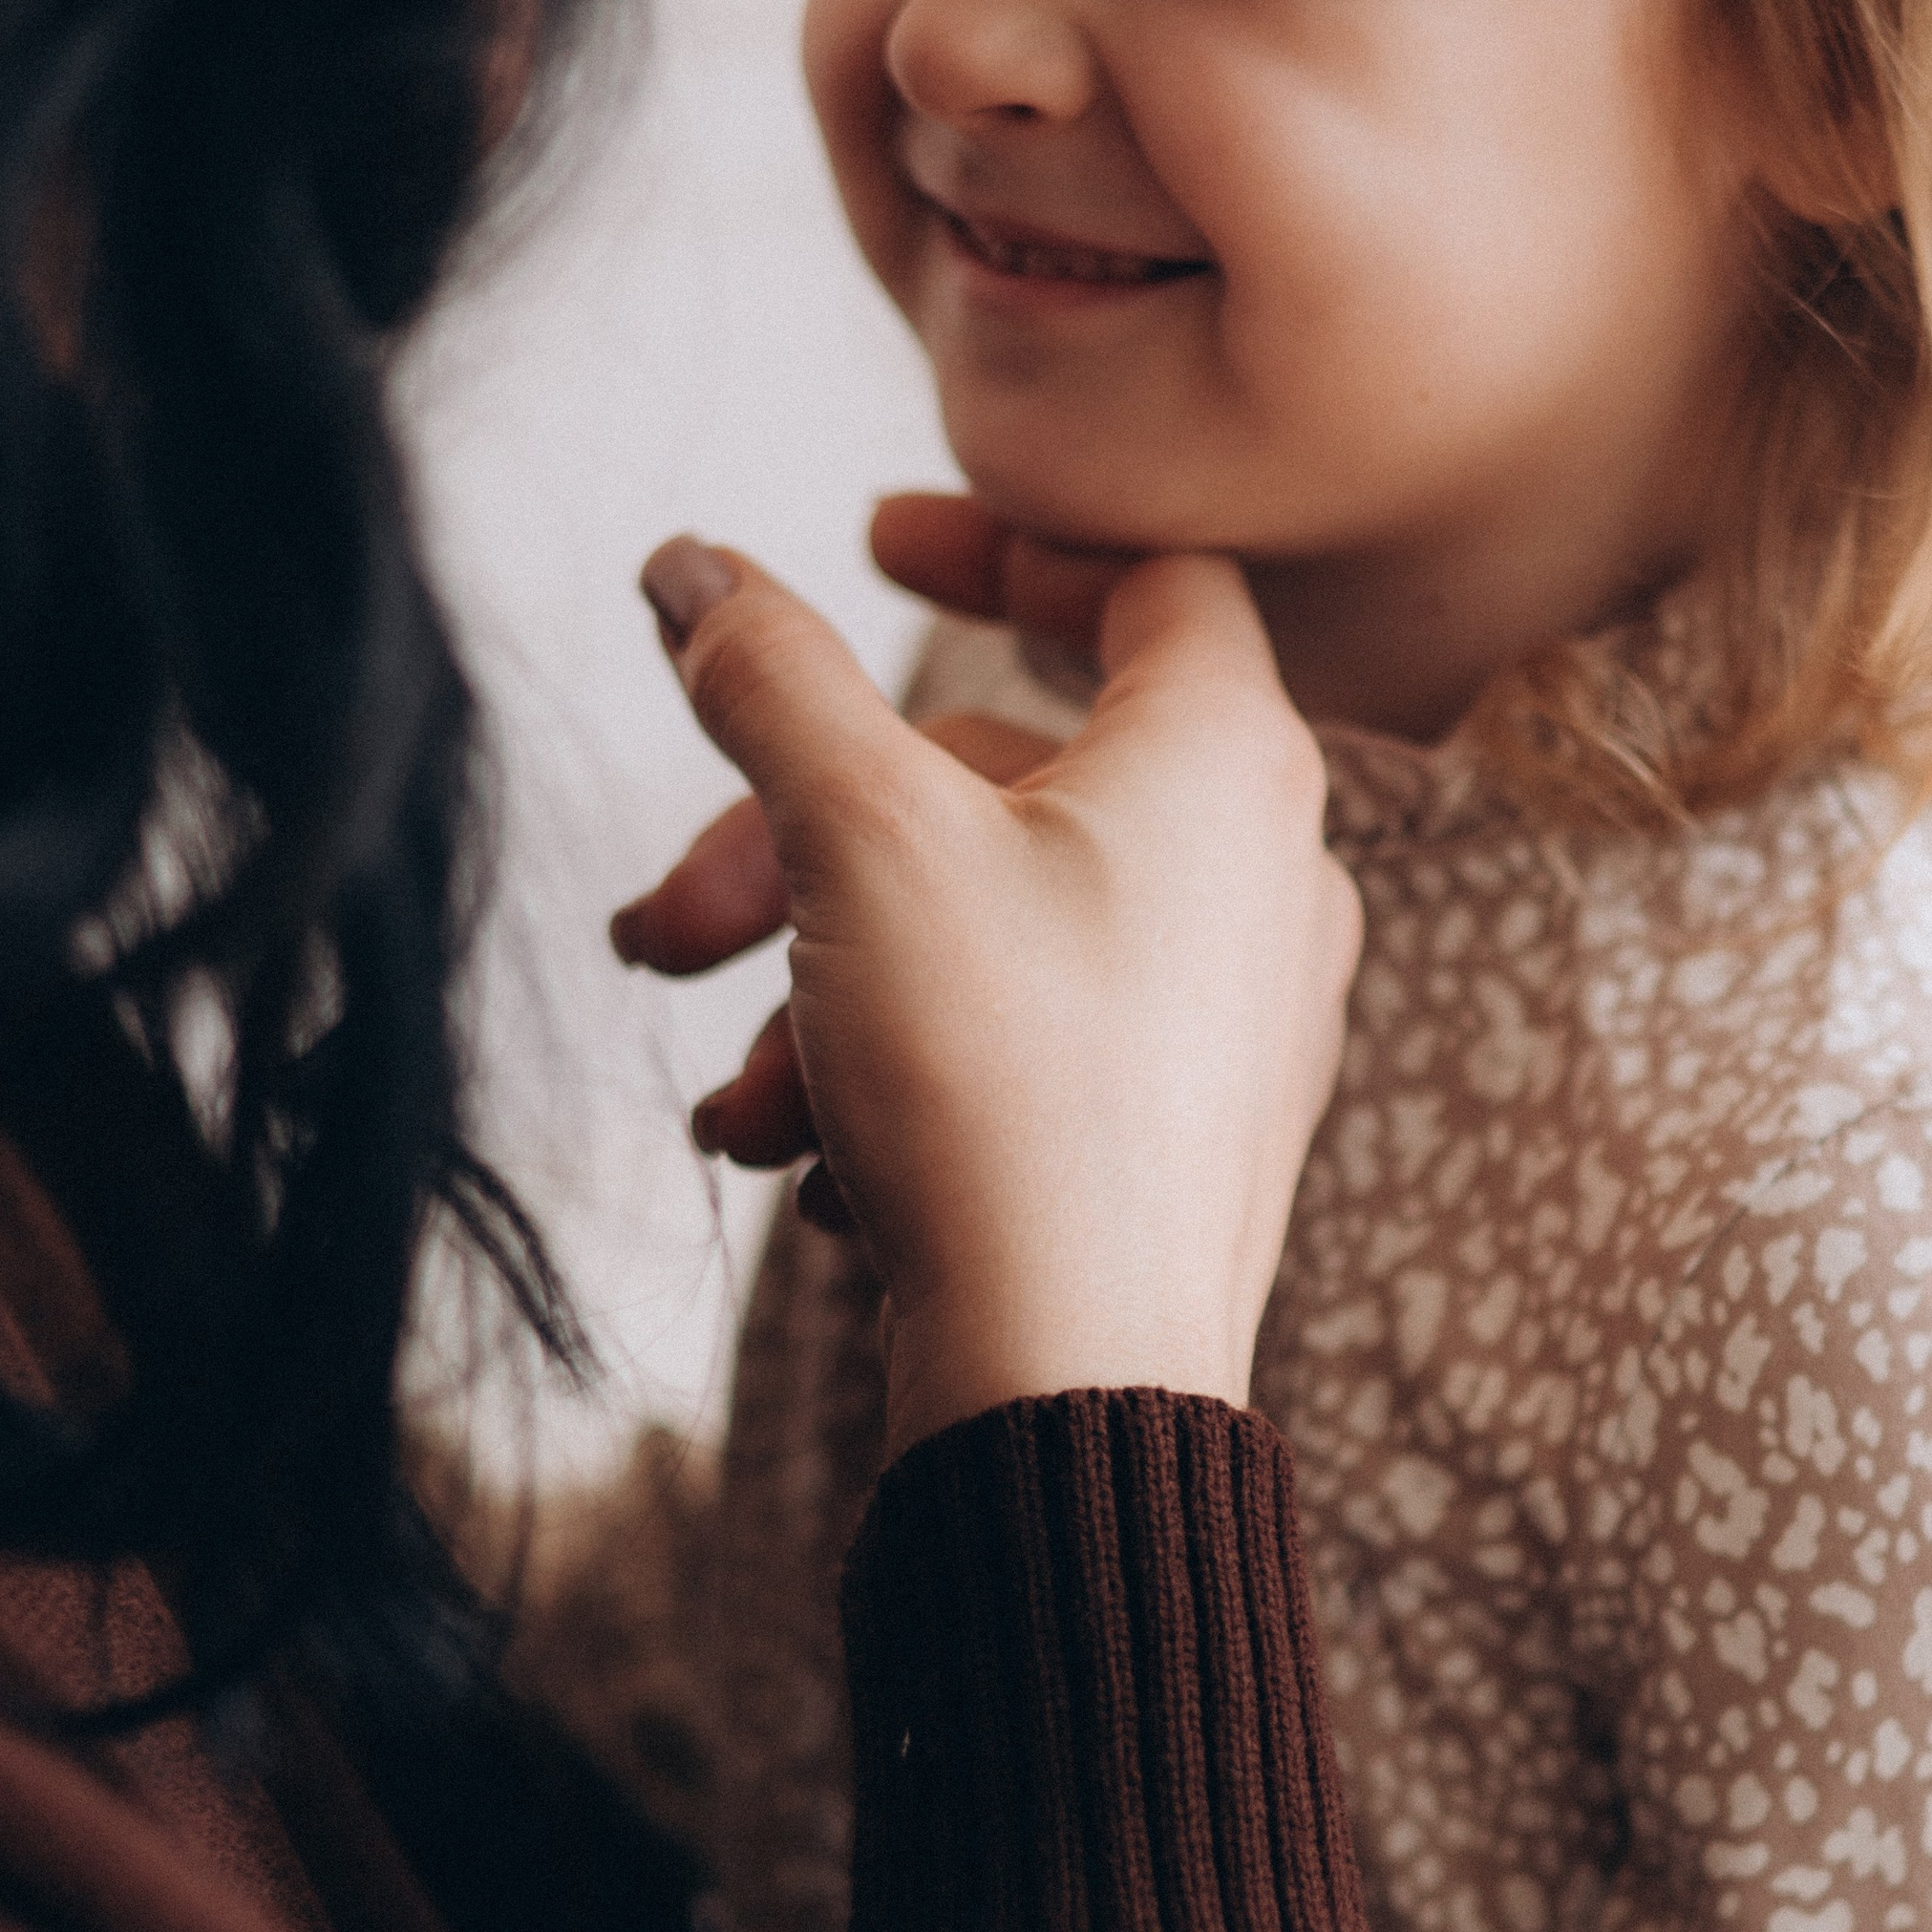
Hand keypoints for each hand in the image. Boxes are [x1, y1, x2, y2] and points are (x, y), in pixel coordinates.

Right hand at [613, 519, 1360, 1458]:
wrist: (1073, 1388)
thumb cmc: (1003, 1086)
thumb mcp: (857, 834)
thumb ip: (771, 675)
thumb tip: (693, 566)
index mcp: (1229, 758)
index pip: (1141, 577)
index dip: (998, 543)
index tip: (869, 545)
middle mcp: (1262, 870)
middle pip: (1004, 777)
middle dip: (804, 835)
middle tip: (669, 922)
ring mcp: (1234, 1011)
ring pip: (986, 920)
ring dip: (822, 976)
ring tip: (731, 1095)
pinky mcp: (1182, 1128)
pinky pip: (1023, 1036)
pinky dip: (895, 1064)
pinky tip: (806, 1156)